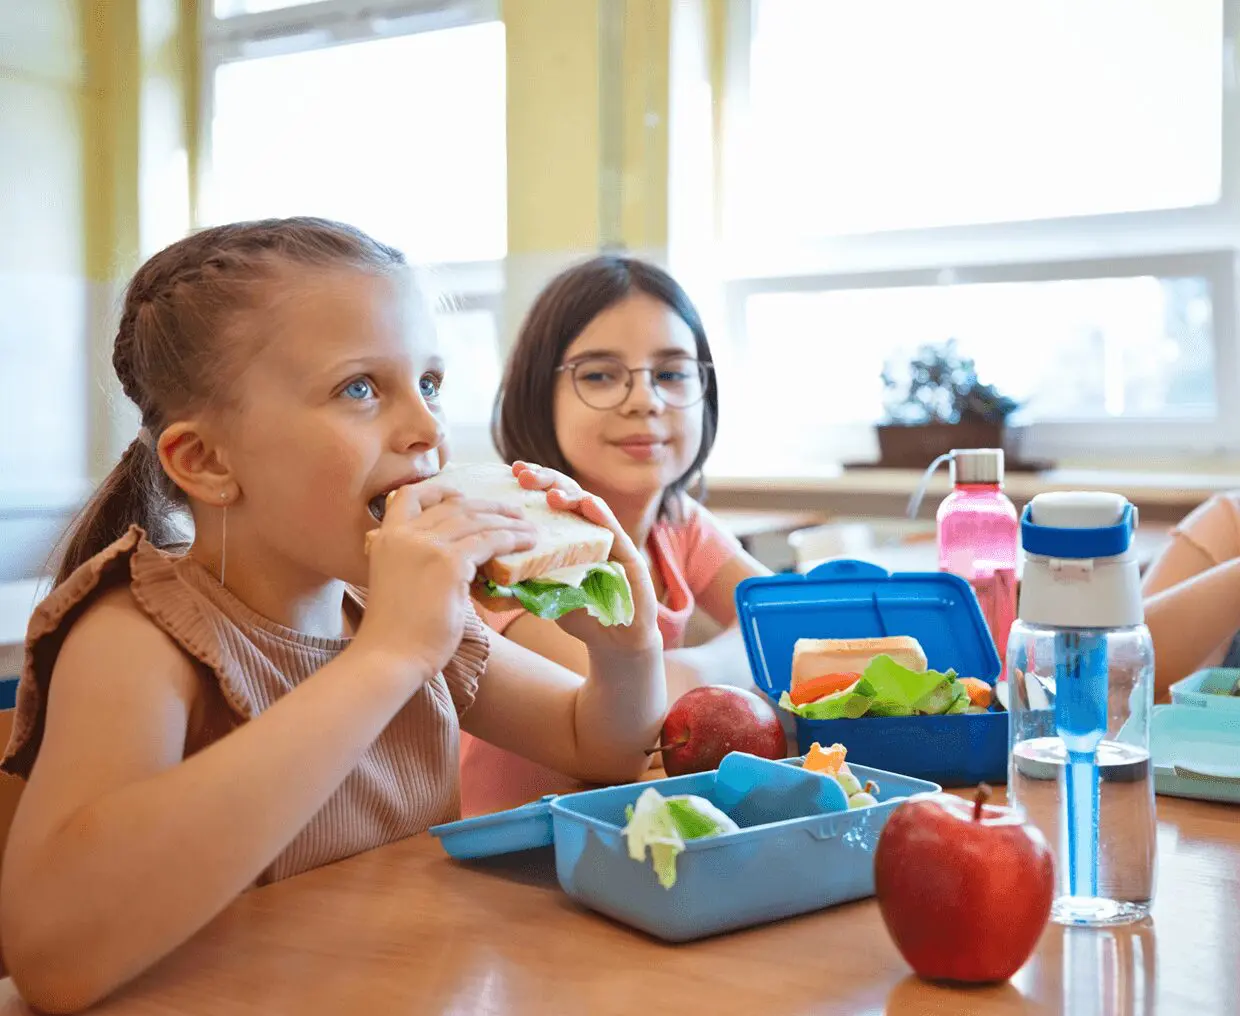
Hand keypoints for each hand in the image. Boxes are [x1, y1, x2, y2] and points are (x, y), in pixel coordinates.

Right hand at [354, 482, 536, 687]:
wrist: (389, 657)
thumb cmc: (396, 633)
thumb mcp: (399, 583)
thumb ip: (420, 563)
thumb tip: (459, 560)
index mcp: (386, 538)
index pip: (410, 495)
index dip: (438, 490)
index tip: (460, 494)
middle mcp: (404, 534)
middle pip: (453, 505)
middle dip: (487, 506)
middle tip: (512, 512)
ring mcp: (426, 546)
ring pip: (475, 520)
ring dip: (506, 521)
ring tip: (528, 528)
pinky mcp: (448, 563)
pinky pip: (488, 541)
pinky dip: (511, 539)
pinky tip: (527, 543)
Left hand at [511, 462, 660, 655]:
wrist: (615, 640)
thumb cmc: (579, 611)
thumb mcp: (542, 597)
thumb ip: (520, 584)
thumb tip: (482, 579)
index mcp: (566, 532)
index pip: (547, 498)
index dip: (531, 484)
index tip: (511, 472)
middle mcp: (588, 529)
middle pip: (565, 493)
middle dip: (544, 480)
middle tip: (523, 475)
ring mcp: (610, 539)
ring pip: (590, 505)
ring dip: (569, 495)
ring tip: (551, 494)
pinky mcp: (629, 556)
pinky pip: (614, 531)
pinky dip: (601, 515)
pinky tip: (588, 505)